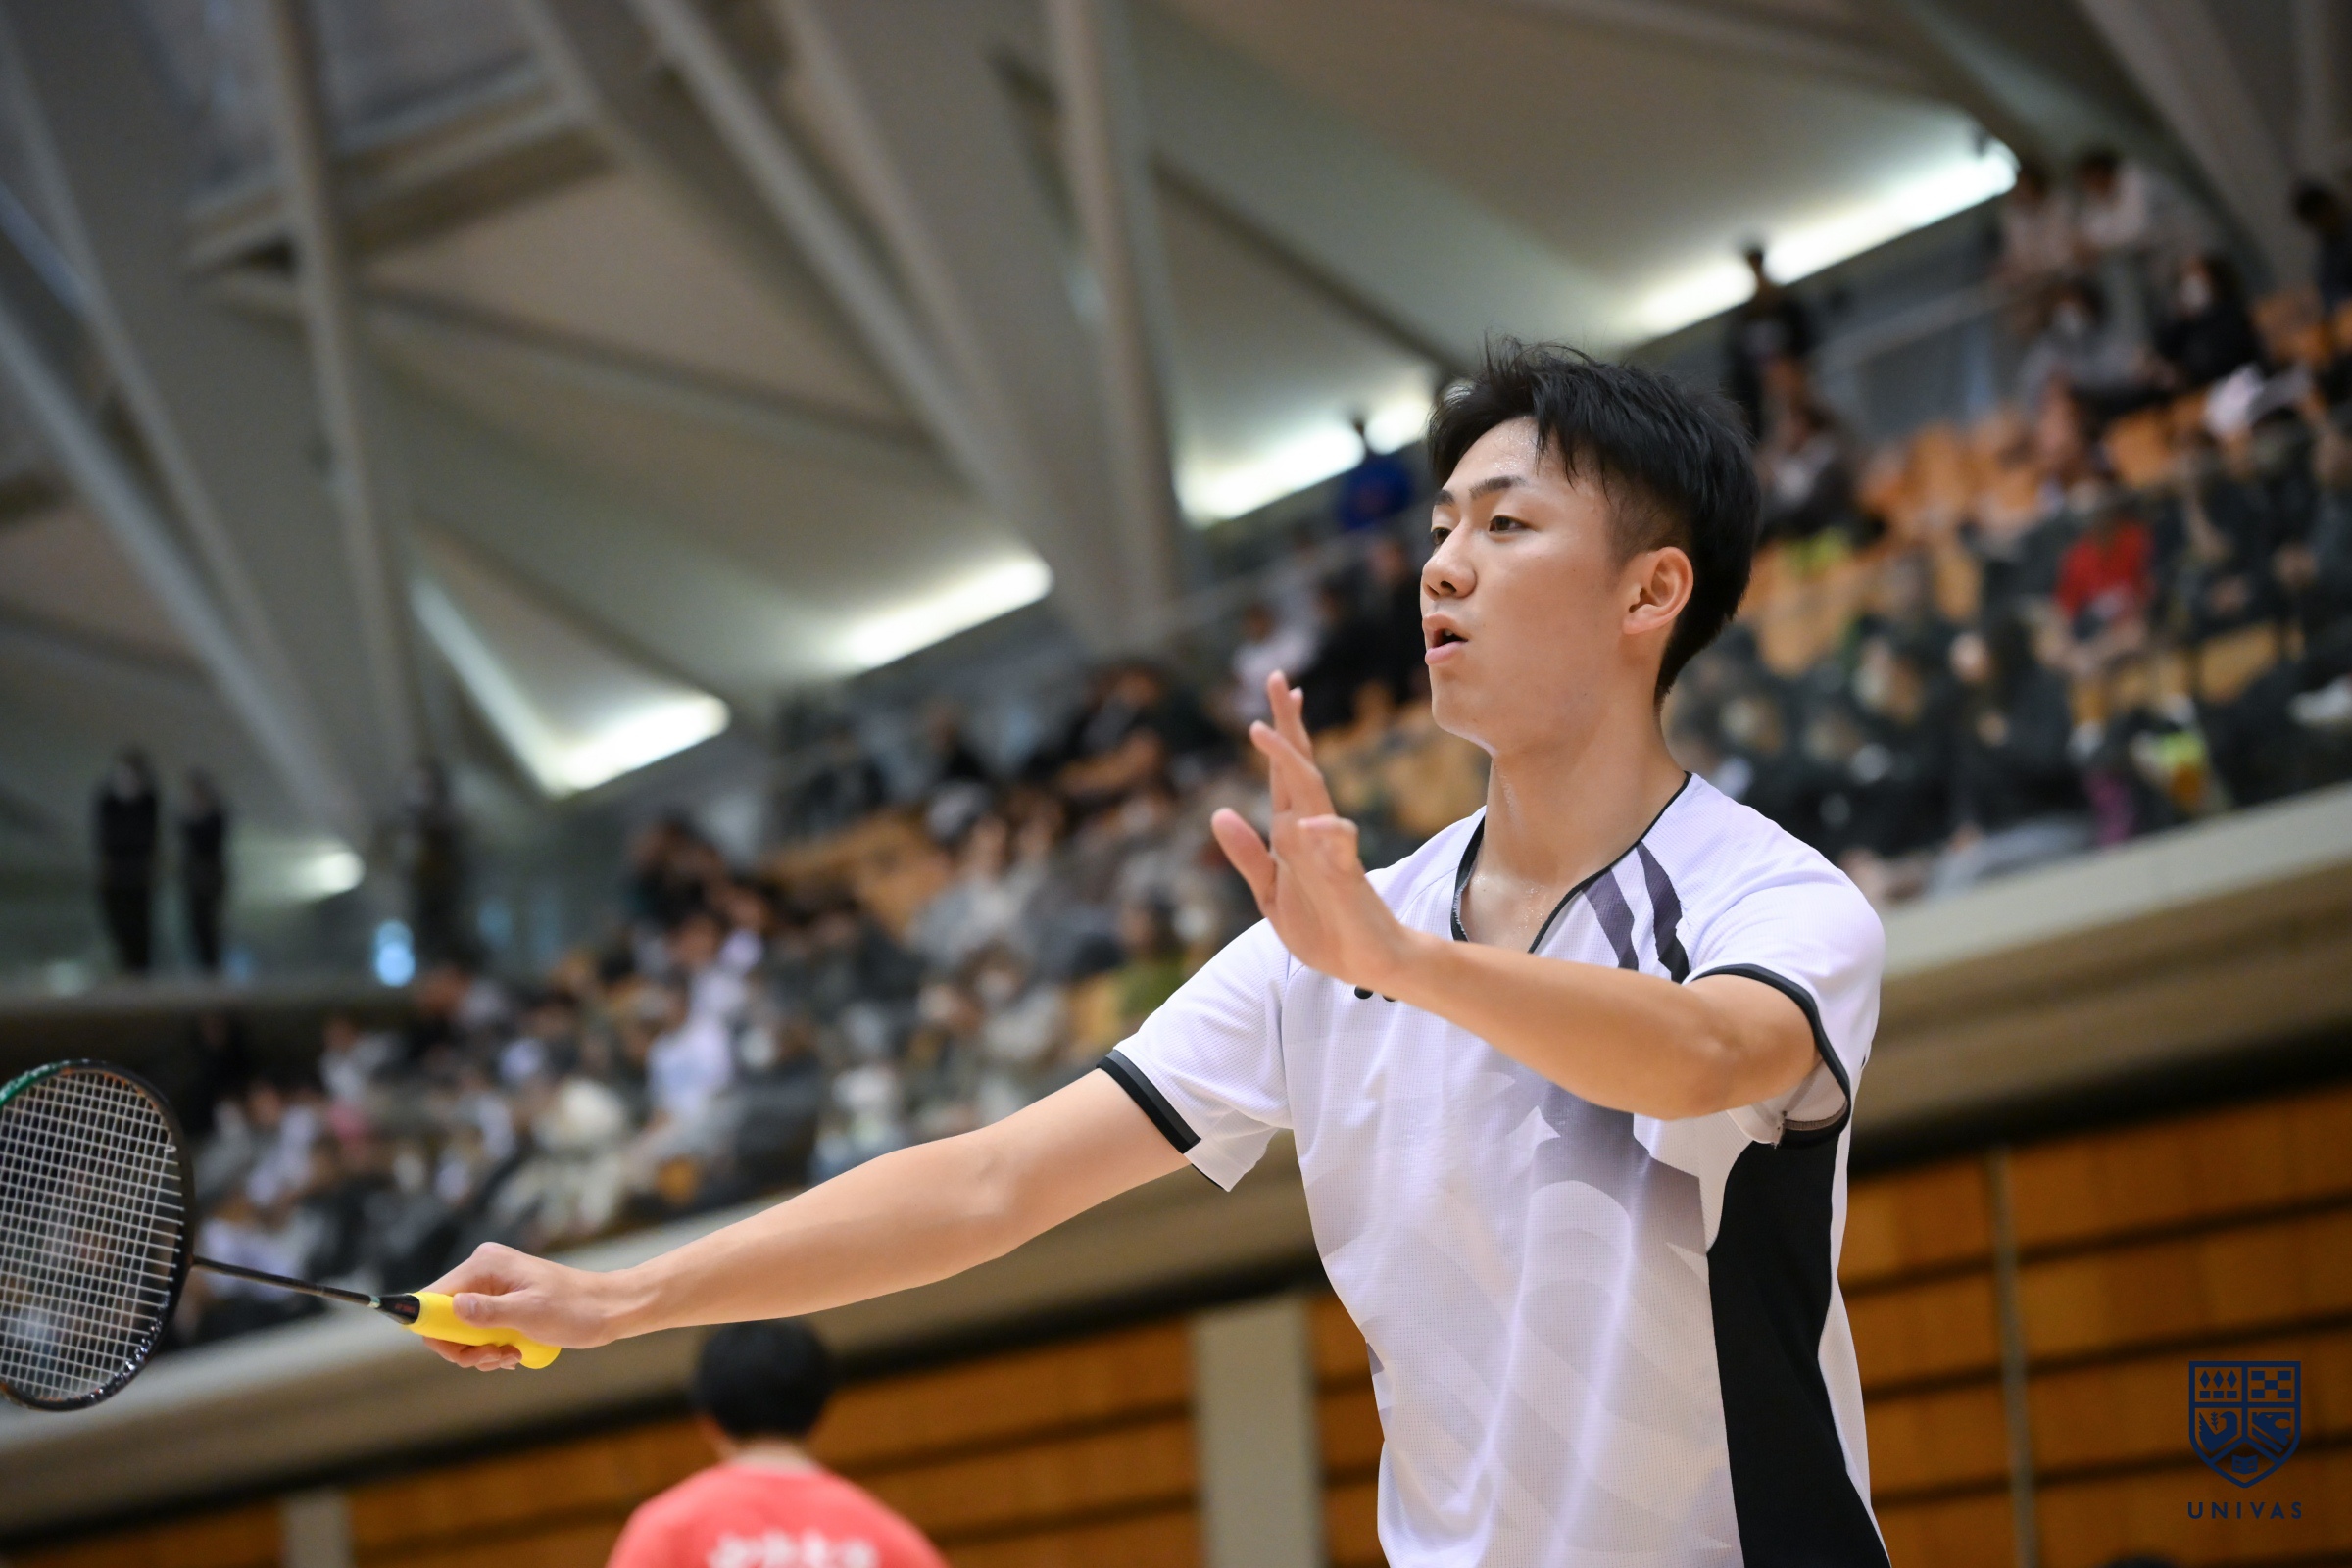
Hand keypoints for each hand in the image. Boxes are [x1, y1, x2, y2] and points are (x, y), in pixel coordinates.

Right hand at [417, 1242, 644, 1370]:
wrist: (608, 1308)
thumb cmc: (575, 1308)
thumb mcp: (530, 1313)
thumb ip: (489, 1312)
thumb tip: (453, 1308)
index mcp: (484, 1265)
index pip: (433, 1298)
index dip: (436, 1330)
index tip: (463, 1354)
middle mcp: (483, 1271)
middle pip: (445, 1317)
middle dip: (464, 1346)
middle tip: (493, 1358)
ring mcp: (493, 1286)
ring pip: (461, 1329)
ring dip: (480, 1351)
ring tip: (509, 1355)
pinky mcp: (503, 1301)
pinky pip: (479, 1330)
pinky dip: (490, 1347)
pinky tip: (514, 1352)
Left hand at [1210, 673, 1419, 993]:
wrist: (1365, 963)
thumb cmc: (1321, 925)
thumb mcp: (1268, 893)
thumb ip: (1247, 855)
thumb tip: (1219, 812)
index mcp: (1292, 832)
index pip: (1283, 774)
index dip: (1279, 733)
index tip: (1279, 688)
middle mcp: (1311, 830)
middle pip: (1299, 766)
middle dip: (1287, 725)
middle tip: (1277, 680)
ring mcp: (1330, 849)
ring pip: (1312, 794)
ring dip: (1288, 762)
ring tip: (1264, 732)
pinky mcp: (1349, 875)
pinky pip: (1341, 846)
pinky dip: (1325, 833)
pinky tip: (1308, 823)